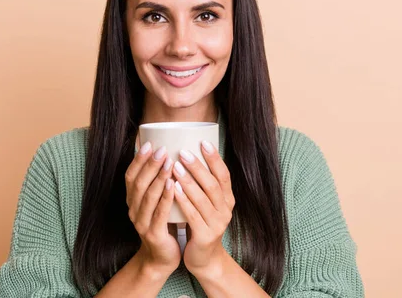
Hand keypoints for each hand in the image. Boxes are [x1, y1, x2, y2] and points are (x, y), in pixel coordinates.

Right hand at [125, 142, 180, 276]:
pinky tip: (173, 185)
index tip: (148, 143)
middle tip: (162, 149)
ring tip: (169, 162)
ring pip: (148, 196)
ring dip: (158, 178)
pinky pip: (160, 213)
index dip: (138, 160)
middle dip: (150, 165)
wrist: (161, 258)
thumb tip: (166, 154)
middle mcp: (133, 210)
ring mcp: (141, 223)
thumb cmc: (163, 224)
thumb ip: (157, 183)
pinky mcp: (153, 234)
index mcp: (132, 200)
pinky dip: (166, 197)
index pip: (130, 176)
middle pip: (139, 183)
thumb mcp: (156, 202)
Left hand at [172, 140, 234, 276]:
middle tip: (183, 152)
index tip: (203, 142)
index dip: (215, 159)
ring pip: (203, 199)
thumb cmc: (201, 225)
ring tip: (175, 166)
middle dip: (198, 167)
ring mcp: (217, 224)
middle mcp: (226, 210)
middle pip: (213, 185)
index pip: (224, 175)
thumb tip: (189, 154)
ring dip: (188, 181)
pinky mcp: (206, 236)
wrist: (204, 259)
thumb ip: (202, 185)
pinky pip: (193, 215)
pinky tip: (173, 189)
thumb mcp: (207, 204)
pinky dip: (183, 201)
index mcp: (227, 200)